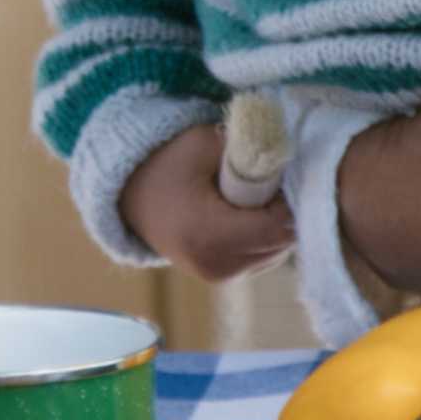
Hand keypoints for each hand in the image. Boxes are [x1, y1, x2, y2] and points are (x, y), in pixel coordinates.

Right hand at [121, 124, 294, 280]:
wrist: (130, 193)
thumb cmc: (168, 162)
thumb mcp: (206, 143)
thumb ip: (249, 150)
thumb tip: (286, 157)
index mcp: (208, 234)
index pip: (277, 228)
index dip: (290, 199)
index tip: (283, 173)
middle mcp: (214, 265)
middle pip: (280, 244)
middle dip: (284, 212)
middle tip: (271, 182)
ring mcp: (217, 275)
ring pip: (275, 254)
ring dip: (275, 226)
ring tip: (254, 197)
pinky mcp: (219, 276)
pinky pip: (261, 258)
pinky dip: (263, 237)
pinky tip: (246, 213)